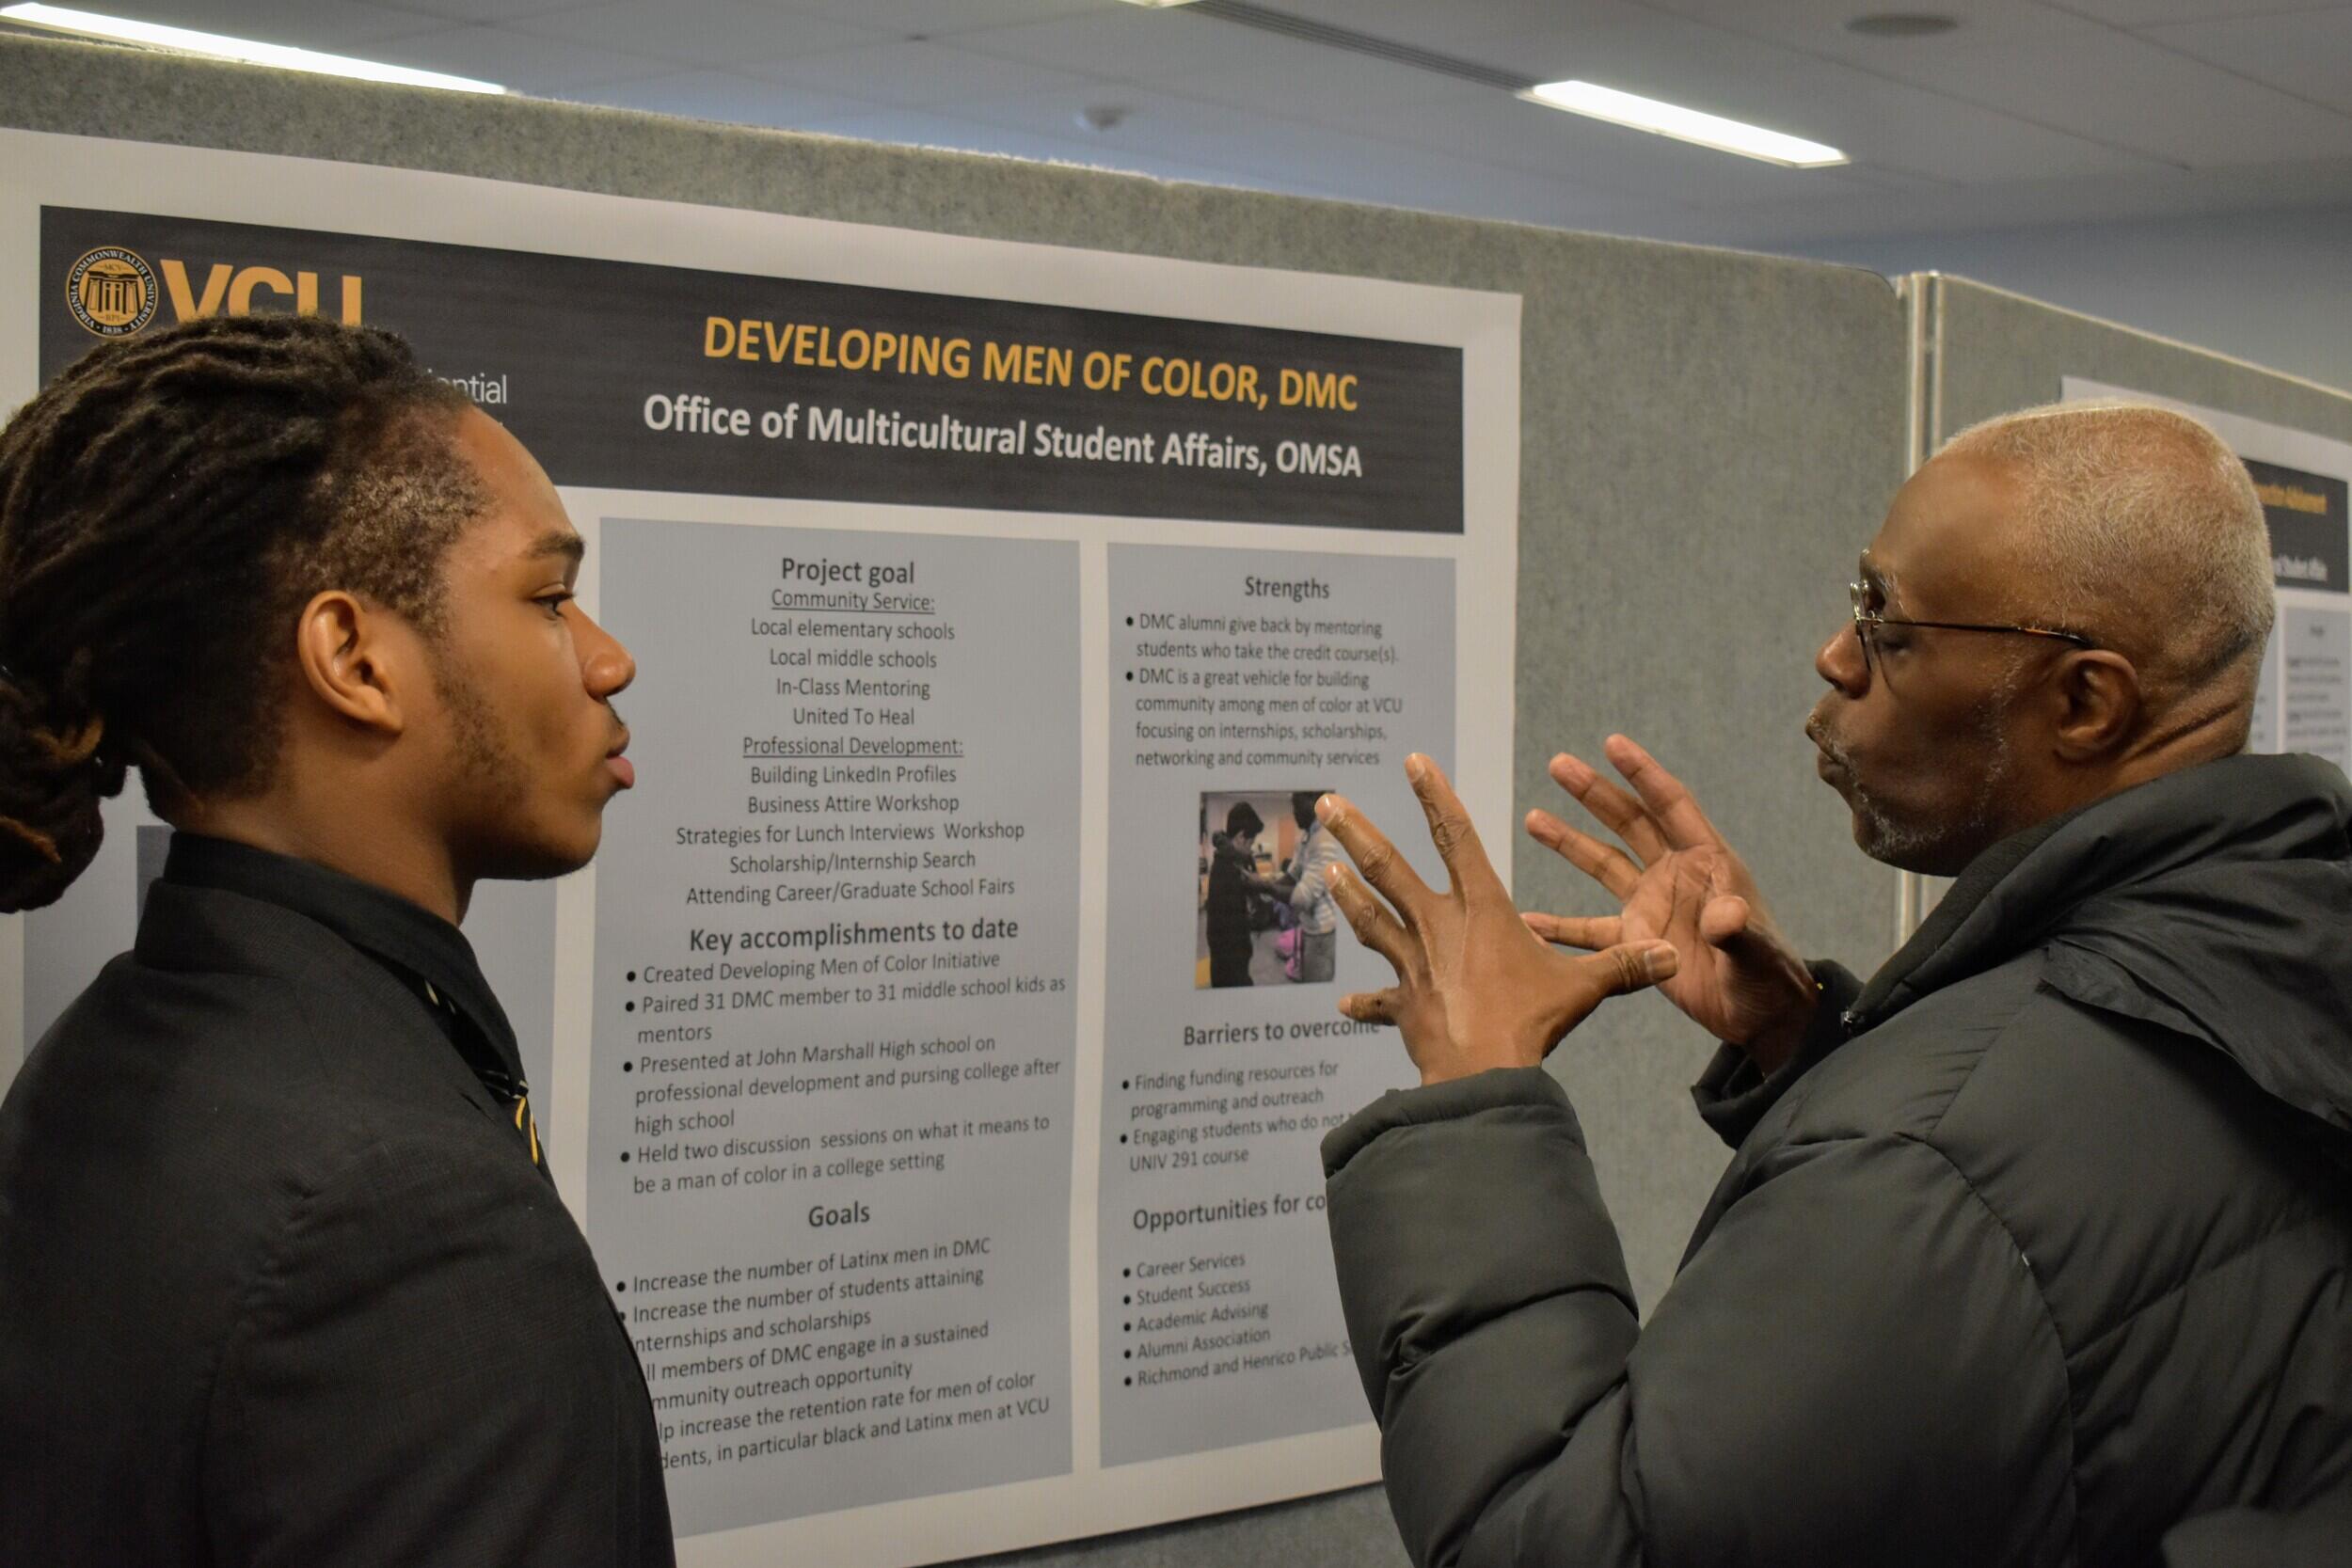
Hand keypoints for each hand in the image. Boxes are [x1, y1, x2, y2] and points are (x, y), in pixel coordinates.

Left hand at [1319, 754, 1679, 1086]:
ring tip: (1325, 868)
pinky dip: (1364, 1001)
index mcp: (1480, 909)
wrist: (1481, 1074)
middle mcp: (1437, 926)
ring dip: (1347, 893)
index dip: (1435, 796)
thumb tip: (1672, 956)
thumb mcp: (1582, 988)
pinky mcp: (1404, 1004)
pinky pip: (1380, 999)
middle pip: (1388, 867)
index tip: (1414, 761)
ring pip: (1370, 918)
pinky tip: (1342, 1001)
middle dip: (1357, 832)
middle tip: (1327, 802)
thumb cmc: (1530, 1023)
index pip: (1456, 837)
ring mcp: (1413, 964)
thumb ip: (1623, 966)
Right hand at [1524, 736, 1816, 1072]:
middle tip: (1558, 764)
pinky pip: (1590, 929)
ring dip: (1569, 841)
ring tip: (1532, 817)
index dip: (1643, 774)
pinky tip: (1528, 918)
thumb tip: (1723, 916)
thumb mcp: (1756, 951)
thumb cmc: (1770, 976)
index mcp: (1707, 862)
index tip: (1613, 744)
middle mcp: (1675, 874)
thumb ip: (1738, 930)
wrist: (1760, 1013)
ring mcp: (1652, 905)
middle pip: (1629, 823)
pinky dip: (1559, 925)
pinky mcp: (1636, 941)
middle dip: (1595, 792)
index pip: (1671, 806)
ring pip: (1603, 864)